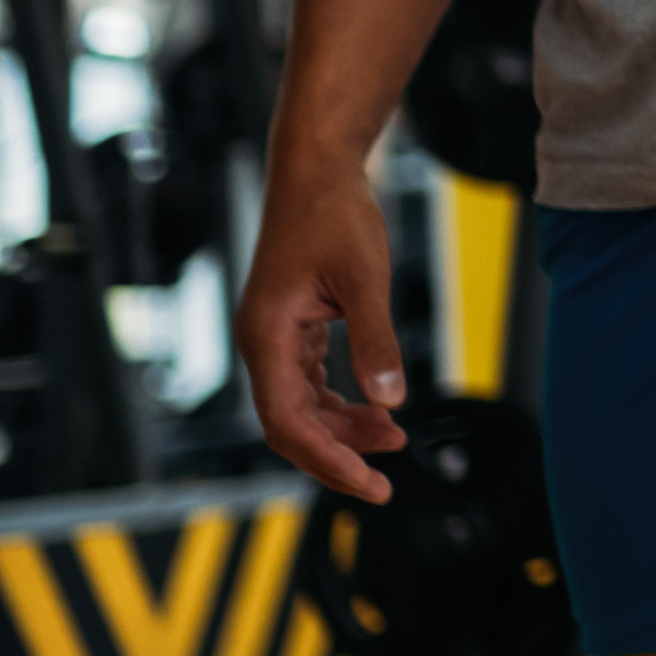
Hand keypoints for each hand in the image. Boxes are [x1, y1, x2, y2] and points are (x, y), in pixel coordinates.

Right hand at [237, 151, 413, 503]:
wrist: (316, 171)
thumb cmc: (335, 215)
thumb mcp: (366, 280)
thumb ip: (376, 342)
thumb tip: (391, 401)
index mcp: (267, 336)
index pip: (288, 421)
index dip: (328, 459)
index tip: (370, 482)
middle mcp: (261, 342)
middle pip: (289, 424)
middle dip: (335, 457)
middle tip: (385, 483)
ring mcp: (273, 336)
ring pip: (300, 406)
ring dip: (342, 429)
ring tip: (394, 440)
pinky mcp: (290, 327)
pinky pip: (308, 382)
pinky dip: (339, 402)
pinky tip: (375, 410)